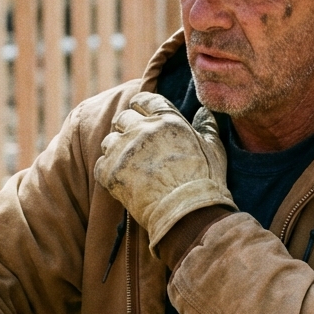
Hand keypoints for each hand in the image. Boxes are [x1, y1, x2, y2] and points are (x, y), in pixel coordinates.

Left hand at [97, 92, 235, 254]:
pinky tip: (123, 183)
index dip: (140, 107)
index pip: (144, 99)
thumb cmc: (204, 183)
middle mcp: (143, 129)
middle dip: (127, 129)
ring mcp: (124, 149)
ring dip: (117, 151)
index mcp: (167, 119)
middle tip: (136, 148)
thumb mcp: (214, 150)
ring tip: (130, 168)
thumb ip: (207, 127)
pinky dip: (108, 172)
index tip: (141, 117)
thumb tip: (204, 112)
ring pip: (109, 141)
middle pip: (122, 118)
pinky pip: (100, 165)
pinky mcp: (110, 171)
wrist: (187, 214)